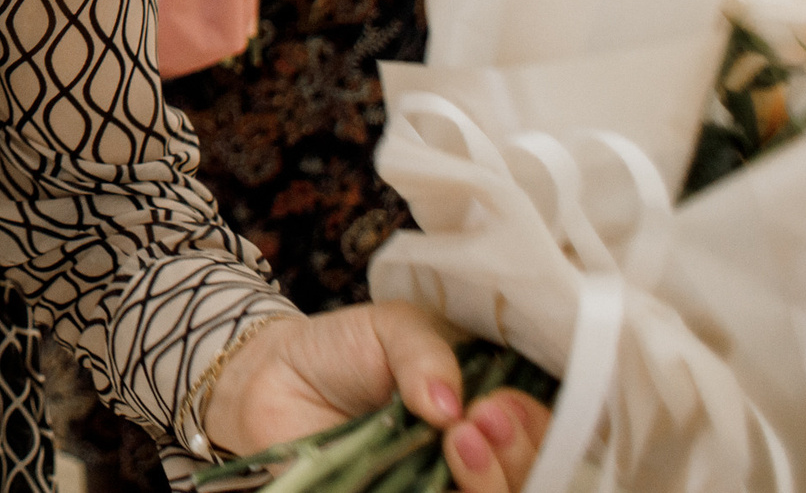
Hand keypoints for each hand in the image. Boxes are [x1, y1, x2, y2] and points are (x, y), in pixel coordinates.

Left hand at [208, 306, 550, 492]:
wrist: (271, 377)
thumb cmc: (340, 349)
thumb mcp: (392, 327)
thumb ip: (425, 353)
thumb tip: (451, 405)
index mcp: (481, 411)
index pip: (533, 433)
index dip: (530, 427)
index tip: (499, 406)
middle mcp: (468, 458)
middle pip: (523, 476)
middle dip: (513, 453)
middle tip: (478, 422)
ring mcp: (433, 485)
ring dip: (487, 479)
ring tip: (456, 439)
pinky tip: (434, 472)